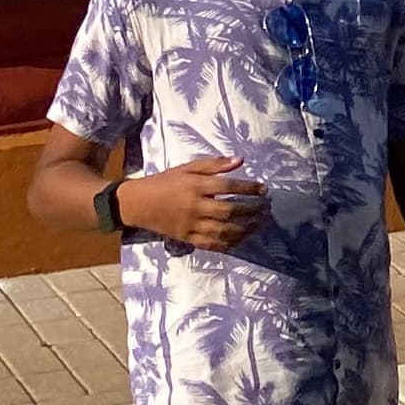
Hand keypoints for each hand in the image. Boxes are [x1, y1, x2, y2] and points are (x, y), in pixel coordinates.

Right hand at [118, 156, 269, 249]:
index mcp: (196, 186)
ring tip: (259, 225)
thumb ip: (214, 164)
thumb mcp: (188, 168)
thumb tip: (240, 160)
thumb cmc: (166, 182)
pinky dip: (227, 244)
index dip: (249, 188)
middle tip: (266, 209)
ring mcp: (190, 224)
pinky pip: (209, 244)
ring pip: (222, 230)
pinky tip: (240, 240)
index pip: (229, 186)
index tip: (264, 190)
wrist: (138, 204)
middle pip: (228, 210)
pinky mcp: (186, 238)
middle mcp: (195, 206)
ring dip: (244, 229)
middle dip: (251, 210)